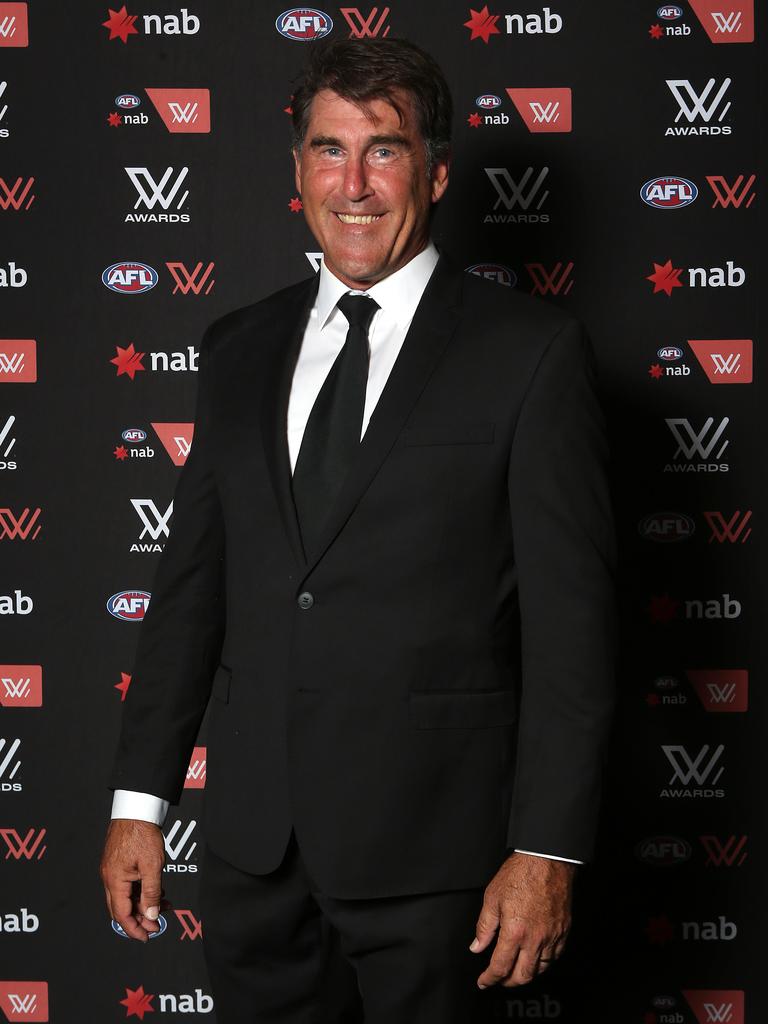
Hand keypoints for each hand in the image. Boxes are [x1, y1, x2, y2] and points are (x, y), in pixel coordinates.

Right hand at [100, 818, 166, 941]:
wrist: (137, 808)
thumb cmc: (142, 833)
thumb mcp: (152, 866)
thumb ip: (151, 893)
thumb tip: (151, 916)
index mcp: (114, 880)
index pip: (121, 914)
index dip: (134, 929)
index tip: (147, 937)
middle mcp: (110, 877)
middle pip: (122, 908)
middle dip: (140, 919)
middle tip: (157, 925)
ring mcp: (113, 869)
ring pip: (127, 896)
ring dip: (143, 903)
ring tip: (164, 905)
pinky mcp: (118, 862)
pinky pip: (128, 884)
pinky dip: (142, 890)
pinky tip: (157, 890)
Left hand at [470, 852, 574, 987]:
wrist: (547, 861)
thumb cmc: (520, 874)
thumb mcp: (492, 897)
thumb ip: (484, 926)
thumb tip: (477, 945)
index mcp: (514, 932)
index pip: (500, 967)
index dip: (489, 979)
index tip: (483, 981)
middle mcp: (535, 939)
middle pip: (522, 976)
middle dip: (507, 982)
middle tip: (499, 979)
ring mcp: (552, 937)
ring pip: (540, 970)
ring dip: (526, 975)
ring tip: (515, 970)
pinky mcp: (563, 931)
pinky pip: (555, 957)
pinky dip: (543, 963)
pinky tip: (536, 958)